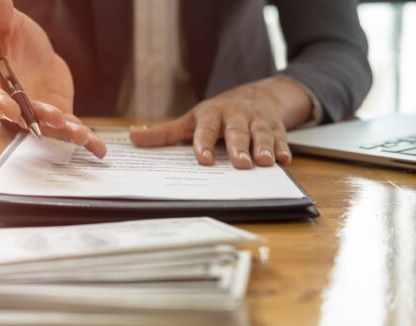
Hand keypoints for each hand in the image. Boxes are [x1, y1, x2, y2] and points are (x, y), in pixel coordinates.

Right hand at [0, 0, 105, 157]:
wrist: (34, 55)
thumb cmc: (13, 40)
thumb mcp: (10, 24)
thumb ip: (0, 12)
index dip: (1, 103)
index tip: (11, 109)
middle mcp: (14, 104)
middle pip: (25, 115)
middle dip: (40, 118)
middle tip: (56, 117)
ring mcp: (36, 113)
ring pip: (50, 126)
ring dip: (66, 132)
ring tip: (83, 136)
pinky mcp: (57, 116)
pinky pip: (70, 128)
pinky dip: (86, 140)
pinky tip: (99, 150)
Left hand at [129, 76, 312, 168]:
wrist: (255, 95)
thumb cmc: (217, 113)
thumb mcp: (191, 120)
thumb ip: (164, 133)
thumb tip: (132, 138)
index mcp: (211, 114)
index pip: (206, 129)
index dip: (204, 144)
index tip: (202, 159)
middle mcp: (235, 116)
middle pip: (237, 132)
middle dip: (239, 147)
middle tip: (240, 164)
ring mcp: (257, 120)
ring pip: (261, 134)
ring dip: (264, 148)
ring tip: (266, 162)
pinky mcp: (275, 125)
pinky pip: (281, 136)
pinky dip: (284, 148)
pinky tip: (285, 160)